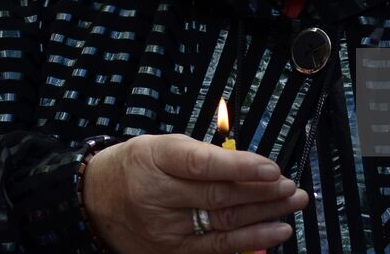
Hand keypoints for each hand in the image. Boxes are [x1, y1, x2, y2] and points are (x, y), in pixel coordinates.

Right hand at [81, 134, 306, 252]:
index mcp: (156, 160)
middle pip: (218, 197)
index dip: (240, 167)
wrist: (96, 199)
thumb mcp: (162, 146)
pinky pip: (216, 249)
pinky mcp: (170, 252)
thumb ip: (203, 156)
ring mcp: (164, 230)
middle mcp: (157, 197)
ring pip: (223, 225)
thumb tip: (252, 168)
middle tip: (292, 188)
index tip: (272, 168)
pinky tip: (274, 233)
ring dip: (264, 217)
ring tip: (292, 207)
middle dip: (263, 193)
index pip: (202, 165)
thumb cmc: (138, 166)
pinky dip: (249, 241)